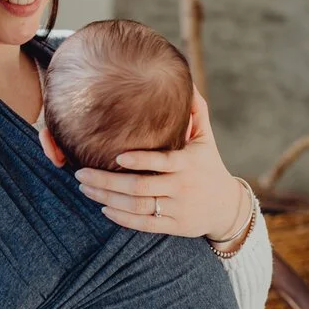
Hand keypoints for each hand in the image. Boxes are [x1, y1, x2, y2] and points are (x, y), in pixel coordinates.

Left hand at [74, 86, 245, 240]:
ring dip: (107, 198)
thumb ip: (196, 110)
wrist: (228, 206)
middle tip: (81, 173)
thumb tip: (186, 81)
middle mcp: (181, 187)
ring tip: (85, 188)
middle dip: (107, 181)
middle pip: (140, 187)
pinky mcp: (173, 226)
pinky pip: (144, 225)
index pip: (162, 162)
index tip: (117, 156)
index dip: (140, 160)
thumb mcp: (206, 137)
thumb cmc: (209, 165)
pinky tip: (104, 208)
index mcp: (188, 163)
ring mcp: (177, 209)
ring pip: (137, 207)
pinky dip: (122, 218)